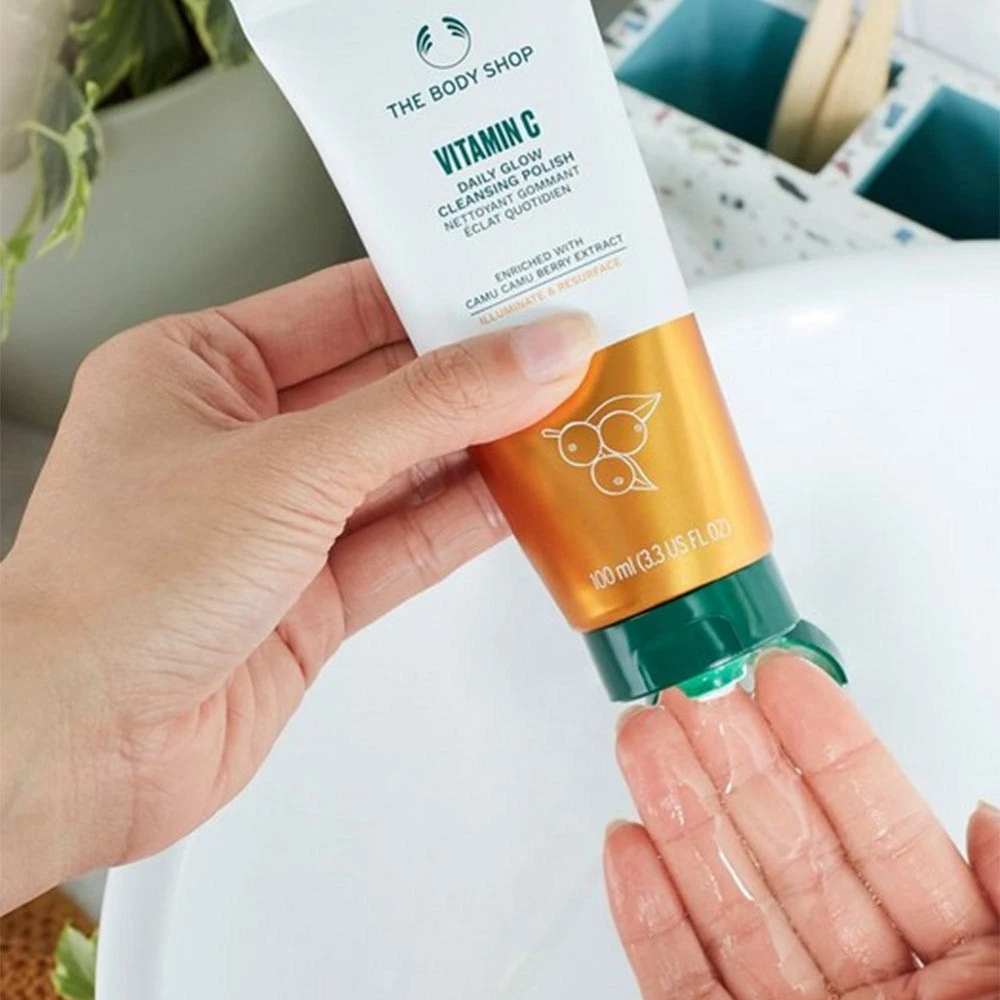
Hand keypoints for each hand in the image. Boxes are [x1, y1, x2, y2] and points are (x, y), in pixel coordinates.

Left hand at [0, 260, 595, 912]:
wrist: (79, 747)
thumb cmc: (117, 592)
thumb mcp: (290, 468)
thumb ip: (424, 411)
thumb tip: (530, 354)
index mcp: (198, 370)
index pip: (342, 307)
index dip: (437, 293)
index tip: (519, 282)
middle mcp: (241, 442)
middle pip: (385, 391)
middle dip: (475, 375)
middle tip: (566, 349)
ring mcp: (280, 523)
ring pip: (405, 471)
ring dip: (484, 449)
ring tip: (568, 415)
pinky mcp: (313, 597)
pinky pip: (406, 542)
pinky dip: (467, 521)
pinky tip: (525, 494)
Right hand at [605, 655, 998, 998]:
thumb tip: (984, 816)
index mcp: (960, 968)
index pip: (880, 835)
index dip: (827, 748)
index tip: (781, 678)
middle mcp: (871, 987)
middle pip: (784, 852)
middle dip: (731, 760)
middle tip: (691, 688)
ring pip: (724, 905)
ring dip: (676, 816)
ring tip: (642, 739)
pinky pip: (681, 983)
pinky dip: (647, 919)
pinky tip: (628, 849)